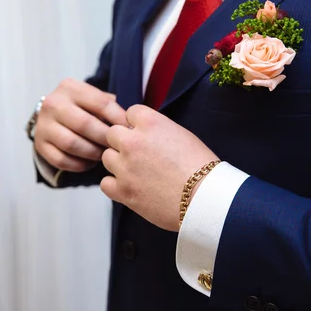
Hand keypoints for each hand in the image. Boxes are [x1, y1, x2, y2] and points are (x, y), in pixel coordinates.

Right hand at [34, 78, 128, 171]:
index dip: (118, 119)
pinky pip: (62, 160)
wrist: (52, 116)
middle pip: (85, 124)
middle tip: (118, 146)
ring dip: (93, 153)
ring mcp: (43, 125)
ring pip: (72, 144)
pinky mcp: (40, 145)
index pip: (100, 103)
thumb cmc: (82, 108)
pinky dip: (79, 164)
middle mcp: (53, 103)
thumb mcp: (92, 98)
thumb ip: (110, 106)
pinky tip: (90, 162)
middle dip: (105, 138)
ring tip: (105, 154)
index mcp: (70, 87)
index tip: (131, 130)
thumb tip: (131, 124)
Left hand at [100, 105, 218, 231]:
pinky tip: (131, 187)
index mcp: (150, 123)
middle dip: (123, 142)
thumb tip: (145, 132)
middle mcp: (133, 142)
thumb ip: (158, 130)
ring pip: (107, 157)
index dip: (137, 124)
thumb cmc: (201, 168)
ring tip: (137, 173)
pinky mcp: (123, 190)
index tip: (144, 134)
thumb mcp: (182, 135)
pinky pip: (105, 183)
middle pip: (112, 134)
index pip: (130, 113)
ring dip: (118, 163)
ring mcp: (125, 167)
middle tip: (139, 155)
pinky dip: (115, 186)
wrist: (205, 198)